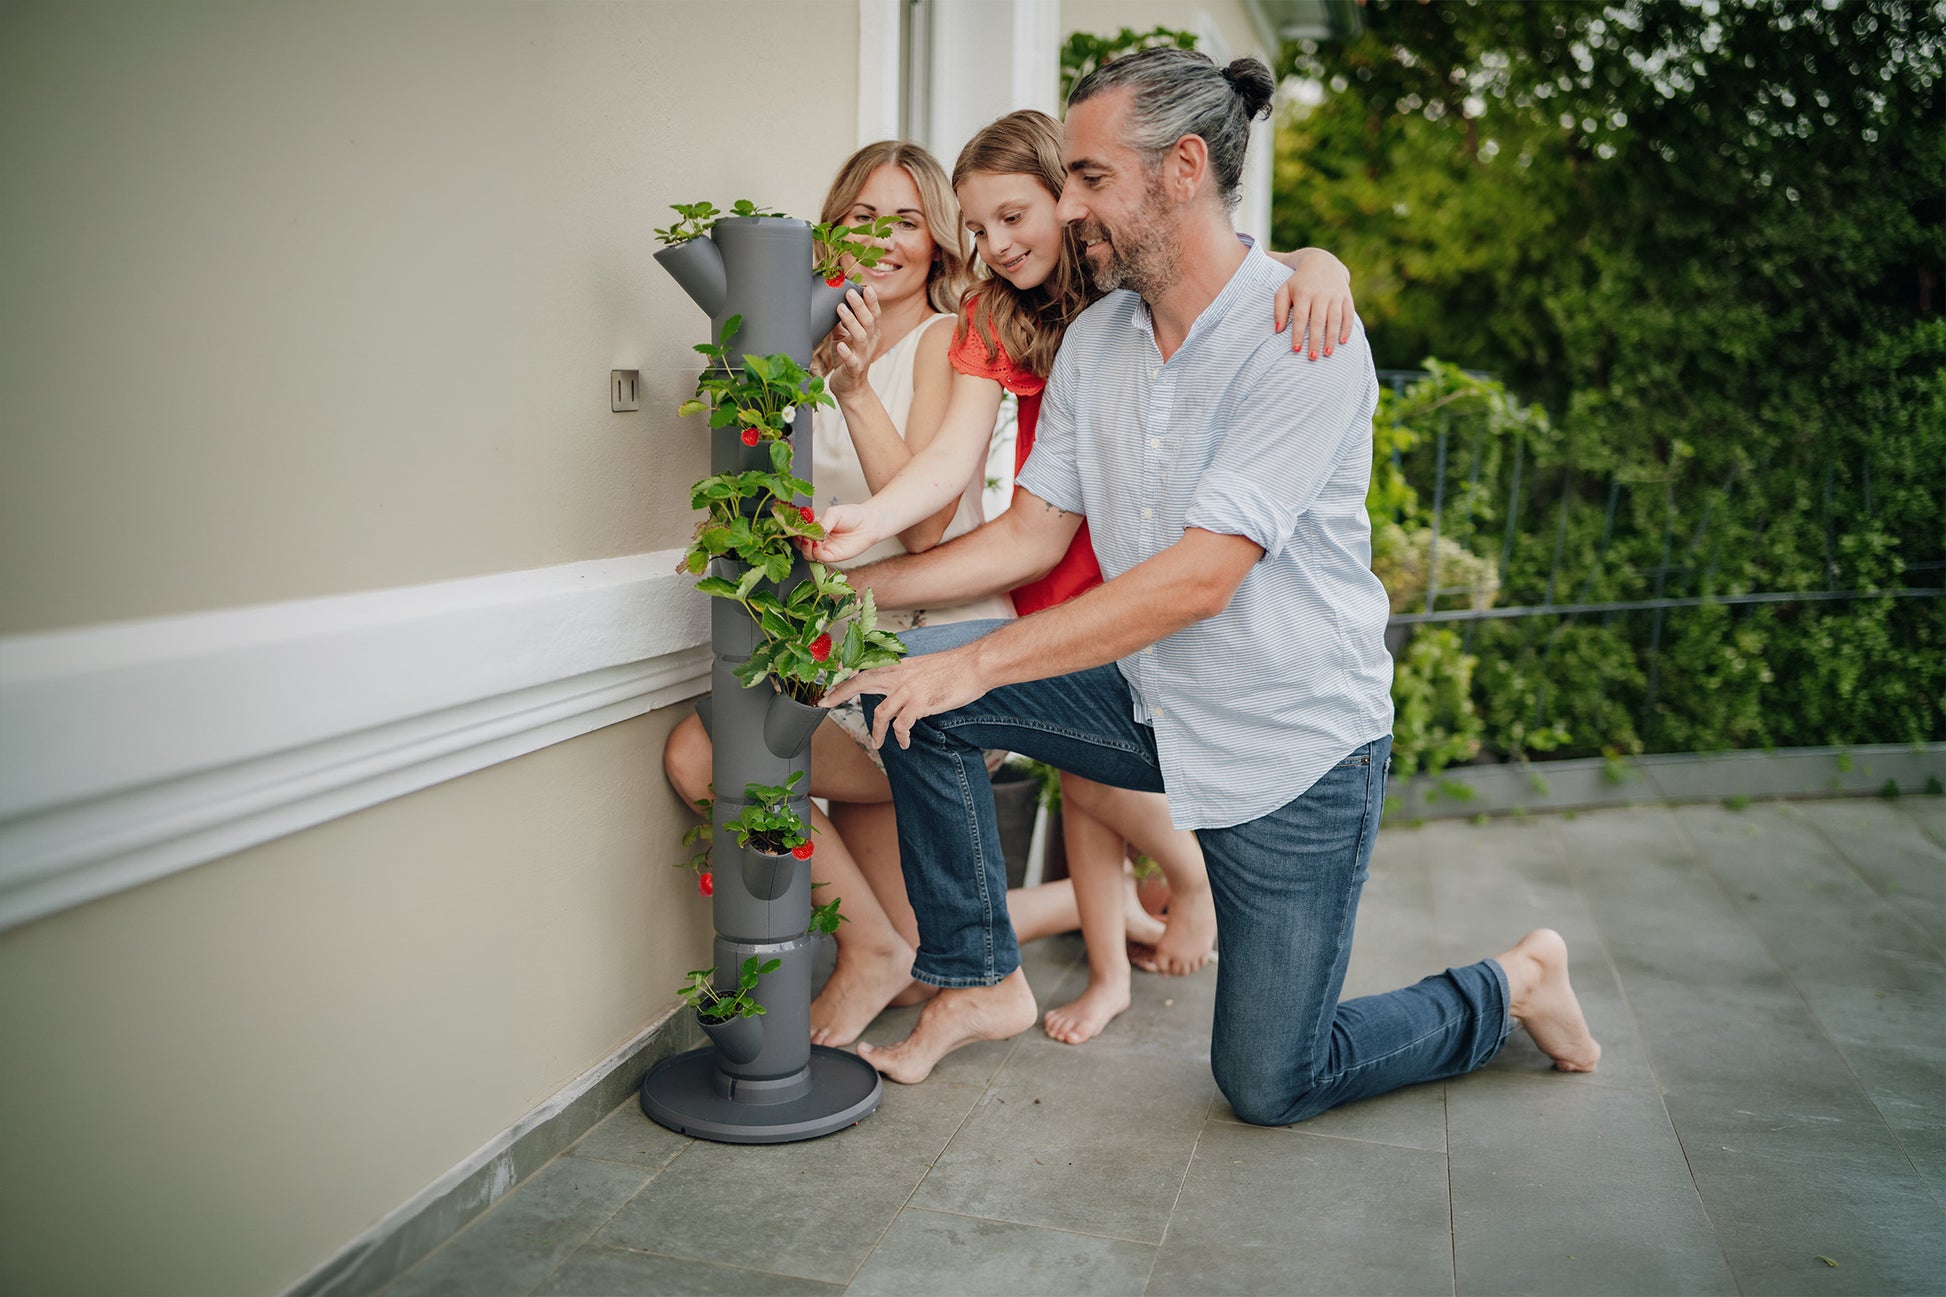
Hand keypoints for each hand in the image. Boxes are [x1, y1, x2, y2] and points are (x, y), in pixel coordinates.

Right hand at [800, 501, 881, 563]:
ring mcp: (825, 548)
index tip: (795, 525)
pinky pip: (820, 557)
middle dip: (798, 540)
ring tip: (809, 538)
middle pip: (800, 544)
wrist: (869, 522)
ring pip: (807, 553)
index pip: (799, 531)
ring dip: (805, 546)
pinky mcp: (833, 556)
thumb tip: (812, 532)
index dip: (795, 529)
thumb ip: (822, 523)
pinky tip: (816, 543)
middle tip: (801, 533)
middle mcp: (818, 539)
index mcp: (815, 527)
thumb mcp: (833, 514)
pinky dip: (815, 552)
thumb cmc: (852, 515)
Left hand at [820, 648, 985, 749]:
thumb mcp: (923, 666)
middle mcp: (899, 675)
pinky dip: (901, 738)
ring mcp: (909, 689)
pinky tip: (905, 743)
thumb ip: (905, 675)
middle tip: (825, 704)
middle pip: (860, 683)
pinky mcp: (921, 703)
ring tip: (878, 743)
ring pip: (880, 713)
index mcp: (898, 665)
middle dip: (839, 694)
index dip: (844, 678)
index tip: (829, 686)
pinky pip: (902, 726)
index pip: (864, 669)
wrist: (975, 665)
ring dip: (876, 732)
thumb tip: (895, 689)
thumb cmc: (953, 667)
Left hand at [825, 286, 880, 394]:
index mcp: (871, 334)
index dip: (872, 301)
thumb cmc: (847, 360)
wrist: (850, 388)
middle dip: (860, 306)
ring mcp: (863, 356)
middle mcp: (870, 344)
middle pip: (868, 322)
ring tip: (841, 309)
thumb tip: (832, 303)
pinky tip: (840, 344)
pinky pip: (851, 360)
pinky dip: (846, 352)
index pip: (874, 315)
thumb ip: (840, 323)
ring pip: (861, 337)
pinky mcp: (854, 369)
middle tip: (849, 292)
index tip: (866, 288)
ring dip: (851, 322)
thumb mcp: (843, 338)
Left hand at [1273, 251, 1353, 360]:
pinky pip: (1348, 314)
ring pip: (1335, 319)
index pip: (1301, 317)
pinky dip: (1347, 328)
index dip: (1299, 334)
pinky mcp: (1346, 296)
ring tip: (1327, 353)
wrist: (1321, 262)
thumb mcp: (1284, 290)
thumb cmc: (1298, 282)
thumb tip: (1278, 330)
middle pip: (1319, 320)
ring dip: (1332, 337)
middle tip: (1312, 357)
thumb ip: (1279, 309)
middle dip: (1316, 340)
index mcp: (1304, 292)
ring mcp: (1335, 295)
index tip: (1296, 350)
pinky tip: (1343, 342)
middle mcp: (1321, 293)